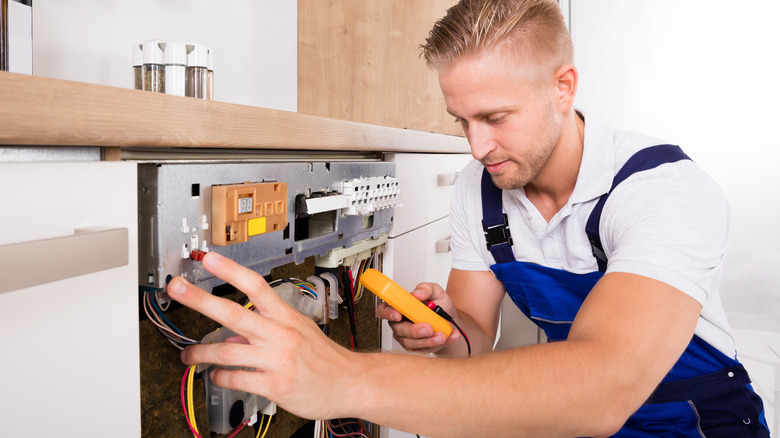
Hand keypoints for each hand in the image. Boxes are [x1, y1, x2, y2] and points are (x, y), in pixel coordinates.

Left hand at [167, 252, 355, 420]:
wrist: (349, 383)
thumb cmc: (324, 358)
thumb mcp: (300, 331)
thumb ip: (267, 328)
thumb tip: (236, 334)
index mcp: (286, 316)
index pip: (255, 285)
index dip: (230, 270)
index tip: (209, 258)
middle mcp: (280, 334)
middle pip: (233, 313)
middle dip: (199, 300)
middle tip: (177, 288)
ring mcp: (276, 360)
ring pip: (226, 351)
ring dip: (200, 353)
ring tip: (189, 355)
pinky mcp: (274, 385)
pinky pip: (236, 379)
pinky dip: (220, 377)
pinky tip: (217, 376)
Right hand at [374, 282, 461, 353]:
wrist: (450, 321)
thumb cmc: (439, 305)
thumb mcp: (436, 292)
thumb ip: (426, 289)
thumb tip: (417, 293)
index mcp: (399, 307)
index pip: (383, 310)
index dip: (387, 313)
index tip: (398, 315)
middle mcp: (400, 323)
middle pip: (399, 330)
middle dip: (414, 330)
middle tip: (429, 328)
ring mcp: (407, 337)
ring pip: (411, 343)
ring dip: (428, 340)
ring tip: (442, 334)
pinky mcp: (417, 348)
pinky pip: (424, 349)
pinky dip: (438, 343)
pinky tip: (448, 336)